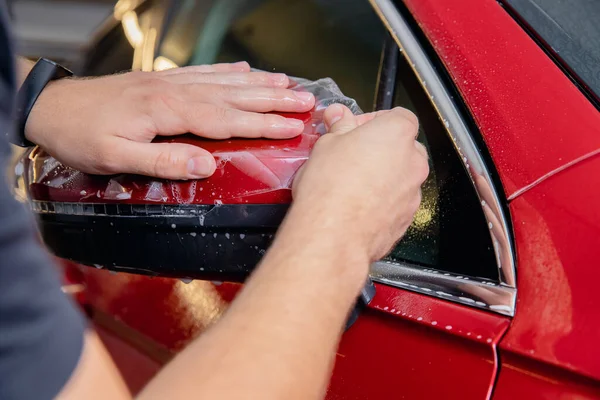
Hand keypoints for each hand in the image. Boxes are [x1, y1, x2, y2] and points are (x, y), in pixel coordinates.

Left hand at [25, 62, 314, 179]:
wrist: (51, 108)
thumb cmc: (80, 136)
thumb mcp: (114, 159)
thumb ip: (162, 162)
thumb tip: (206, 166)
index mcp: (167, 112)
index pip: (226, 119)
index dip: (263, 123)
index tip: (293, 126)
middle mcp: (174, 91)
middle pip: (234, 95)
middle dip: (274, 99)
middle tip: (307, 101)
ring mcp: (170, 82)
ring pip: (225, 80)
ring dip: (259, 83)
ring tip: (289, 84)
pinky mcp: (162, 80)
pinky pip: (204, 72)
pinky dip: (229, 71)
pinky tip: (246, 70)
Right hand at [290, 104, 428, 264]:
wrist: (334, 234)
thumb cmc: (331, 188)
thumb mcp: (326, 144)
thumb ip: (339, 127)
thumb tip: (339, 117)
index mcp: (397, 133)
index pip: (397, 116)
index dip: (373, 120)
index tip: (353, 128)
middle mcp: (413, 162)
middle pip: (403, 147)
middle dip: (379, 149)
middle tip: (350, 154)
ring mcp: (413, 193)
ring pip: (400, 177)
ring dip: (380, 177)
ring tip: (350, 183)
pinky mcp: (405, 220)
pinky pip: (395, 203)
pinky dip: (380, 202)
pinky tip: (355, 205)